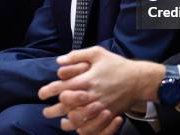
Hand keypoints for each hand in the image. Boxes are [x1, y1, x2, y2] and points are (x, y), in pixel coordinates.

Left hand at [38, 47, 163, 131]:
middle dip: (53, 110)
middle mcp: (91, 94)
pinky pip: (92, 126)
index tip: (41, 94)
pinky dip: (83, 128)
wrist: (138, 79)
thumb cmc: (117, 64)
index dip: (48, 91)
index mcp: (87, 79)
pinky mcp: (107, 114)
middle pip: (67, 106)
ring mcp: (99, 106)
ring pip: (78, 119)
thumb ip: (77, 55)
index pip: (62, 88)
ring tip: (60, 121)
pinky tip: (78, 126)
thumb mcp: (97, 53)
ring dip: (67, 121)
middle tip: (46, 112)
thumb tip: (59, 61)